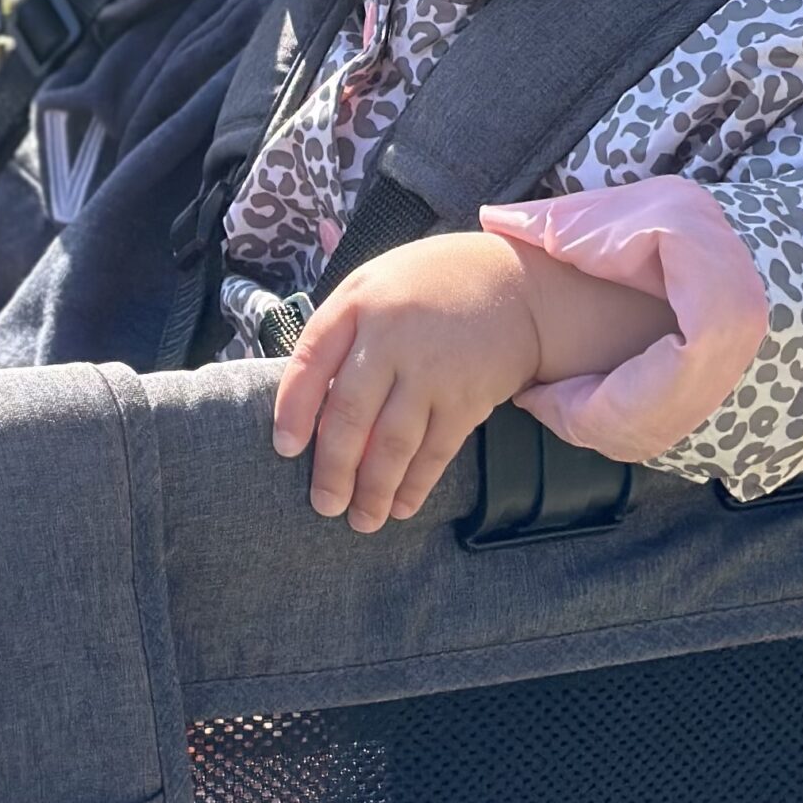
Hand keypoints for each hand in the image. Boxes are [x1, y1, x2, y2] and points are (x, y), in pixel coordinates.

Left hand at [271, 232, 542, 532]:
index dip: (294, 411)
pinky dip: (416, 484)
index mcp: (358, 304)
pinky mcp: (468, 398)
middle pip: (349, 414)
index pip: (310, 362)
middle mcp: (391, 338)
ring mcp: (432, 371)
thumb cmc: (430, 287)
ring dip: (373, 489)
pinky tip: (401, 507)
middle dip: (333, 469)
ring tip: (362, 519)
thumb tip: (313, 402)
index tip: (286, 449)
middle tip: (325, 504)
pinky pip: (435, 451)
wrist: (516, 283)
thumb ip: (343, 334)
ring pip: (392, 443)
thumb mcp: (374, 284)